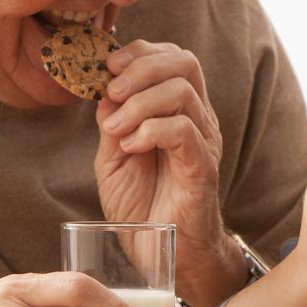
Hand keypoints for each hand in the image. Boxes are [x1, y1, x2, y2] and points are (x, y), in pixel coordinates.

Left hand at [94, 39, 225, 281]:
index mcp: (178, 110)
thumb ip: (111, 122)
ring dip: (139, 103)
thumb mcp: (113, 158)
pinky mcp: (202, 167)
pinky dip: (150, 130)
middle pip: (184, 62)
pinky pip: (183, 130)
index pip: (172, 57)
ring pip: (182, 92)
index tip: (107, 67)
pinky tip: (131, 147)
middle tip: (112, 90)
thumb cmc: (141, 207)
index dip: (140, 52)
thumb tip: (103, 90)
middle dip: (141, 67)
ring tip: (116, 128)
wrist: (161, 254)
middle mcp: (197, 119)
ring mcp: (203, 141)